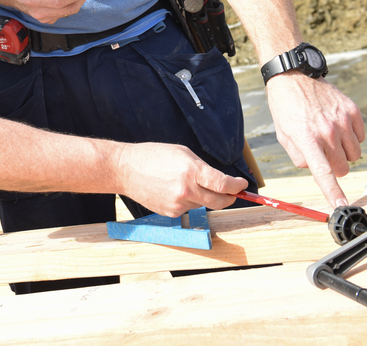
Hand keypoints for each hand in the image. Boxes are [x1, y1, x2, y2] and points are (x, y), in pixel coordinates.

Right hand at [116, 142, 248, 217]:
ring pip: (203, 204)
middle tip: (233, 192)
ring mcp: (178, 204)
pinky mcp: (170, 213)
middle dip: (230, 197)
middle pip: (220, 202)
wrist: (125, 170)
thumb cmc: (153, 156)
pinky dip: (188, 200)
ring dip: (203, 196)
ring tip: (185, 182)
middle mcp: (187, 190)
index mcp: (192, 171)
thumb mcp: (182, 152)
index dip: (237, 186)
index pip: (224, 184)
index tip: (242, 185)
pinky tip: (172, 189)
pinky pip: (188, 208)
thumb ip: (202, 168)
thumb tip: (219, 181)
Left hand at [266, 73, 364, 207]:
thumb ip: (299, 156)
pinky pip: (361, 137)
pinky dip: (352, 136)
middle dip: (335, 166)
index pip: (323, 172)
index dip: (333, 191)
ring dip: (344, 151)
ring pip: (355, 154)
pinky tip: (337, 125)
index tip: (341, 205)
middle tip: (324, 153)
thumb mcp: (284, 135)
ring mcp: (342, 121)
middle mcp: (327, 131)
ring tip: (329, 136)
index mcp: (307, 139)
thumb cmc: (286, 107)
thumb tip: (315, 167)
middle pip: (343, 168)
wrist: (294, 76)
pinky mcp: (352, 111)